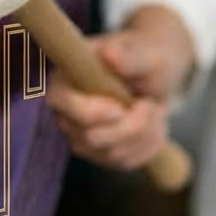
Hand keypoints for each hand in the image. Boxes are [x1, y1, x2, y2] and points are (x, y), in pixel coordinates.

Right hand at [47, 5, 195, 171]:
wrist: (154, 72)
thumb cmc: (145, 57)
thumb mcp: (145, 53)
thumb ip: (129, 56)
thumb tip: (110, 54)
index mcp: (65, 80)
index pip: (61, 104)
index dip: (93, 112)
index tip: (122, 107)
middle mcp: (65, 112)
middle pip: (91, 138)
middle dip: (131, 126)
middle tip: (150, 103)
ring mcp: (80, 136)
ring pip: (113, 154)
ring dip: (144, 134)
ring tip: (153, 108)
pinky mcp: (99, 153)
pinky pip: (125, 162)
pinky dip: (147, 145)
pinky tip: (151, 124)